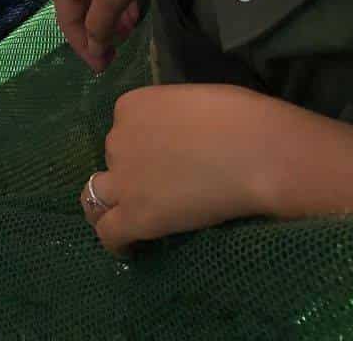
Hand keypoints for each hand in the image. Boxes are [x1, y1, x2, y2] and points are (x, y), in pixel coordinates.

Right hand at [53, 0, 160, 73]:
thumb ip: (100, 22)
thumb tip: (92, 48)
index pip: (67, 20)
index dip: (83, 47)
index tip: (102, 68)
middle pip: (78, 9)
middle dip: (95, 34)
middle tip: (116, 55)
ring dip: (108, 20)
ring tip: (127, 34)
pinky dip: (117, 3)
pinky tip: (133, 9)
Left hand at [82, 84, 285, 254]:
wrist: (256, 152)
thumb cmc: (242, 119)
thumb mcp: (194, 101)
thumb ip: (175, 120)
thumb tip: (188, 136)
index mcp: (131, 106)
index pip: (125, 129)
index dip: (143, 146)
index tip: (164, 160)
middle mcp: (117, 139)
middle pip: (115, 160)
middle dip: (132, 173)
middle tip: (160, 190)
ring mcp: (123, 178)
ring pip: (96, 195)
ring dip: (111, 206)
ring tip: (128, 221)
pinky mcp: (136, 215)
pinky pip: (109, 233)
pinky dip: (117, 242)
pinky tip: (131, 250)